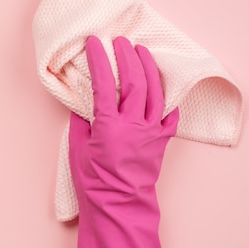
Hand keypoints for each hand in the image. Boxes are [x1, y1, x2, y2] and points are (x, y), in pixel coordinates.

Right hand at [68, 36, 177, 247]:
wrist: (119, 206)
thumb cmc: (93, 182)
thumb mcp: (78, 149)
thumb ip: (82, 121)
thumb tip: (84, 100)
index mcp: (109, 126)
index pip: (104, 83)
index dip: (99, 59)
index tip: (94, 42)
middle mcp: (133, 125)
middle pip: (134, 80)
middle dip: (127, 56)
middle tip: (120, 41)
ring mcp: (152, 131)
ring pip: (155, 91)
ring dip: (148, 67)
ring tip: (141, 50)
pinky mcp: (162, 140)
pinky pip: (170, 112)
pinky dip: (167, 95)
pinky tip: (161, 83)